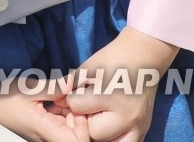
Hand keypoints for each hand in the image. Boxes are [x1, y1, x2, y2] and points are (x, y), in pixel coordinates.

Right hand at [0, 79, 88, 141]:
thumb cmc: (6, 96)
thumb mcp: (31, 88)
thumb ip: (55, 87)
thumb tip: (74, 84)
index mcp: (44, 129)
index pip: (77, 141)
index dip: (84, 127)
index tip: (77, 107)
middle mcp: (47, 137)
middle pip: (76, 135)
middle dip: (80, 116)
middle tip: (72, 97)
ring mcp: (46, 134)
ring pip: (70, 130)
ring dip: (72, 113)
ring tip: (64, 96)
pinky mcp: (44, 129)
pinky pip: (62, 125)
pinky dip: (64, 112)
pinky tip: (58, 99)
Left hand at [64, 26, 178, 140]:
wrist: (143, 58)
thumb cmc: (112, 61)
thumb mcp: (86, 69)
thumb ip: (67, 86)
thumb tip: (50, 99)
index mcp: (110, 96)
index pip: (76, 107)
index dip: (71, 99)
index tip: (76, 92)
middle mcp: (127, 117)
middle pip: (92, 133)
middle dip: (84, 121)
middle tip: (85, 109)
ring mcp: (138, 126)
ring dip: (99, 134)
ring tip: (96, 120)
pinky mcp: (143, 130)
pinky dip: (114, 139)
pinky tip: (107, 128)